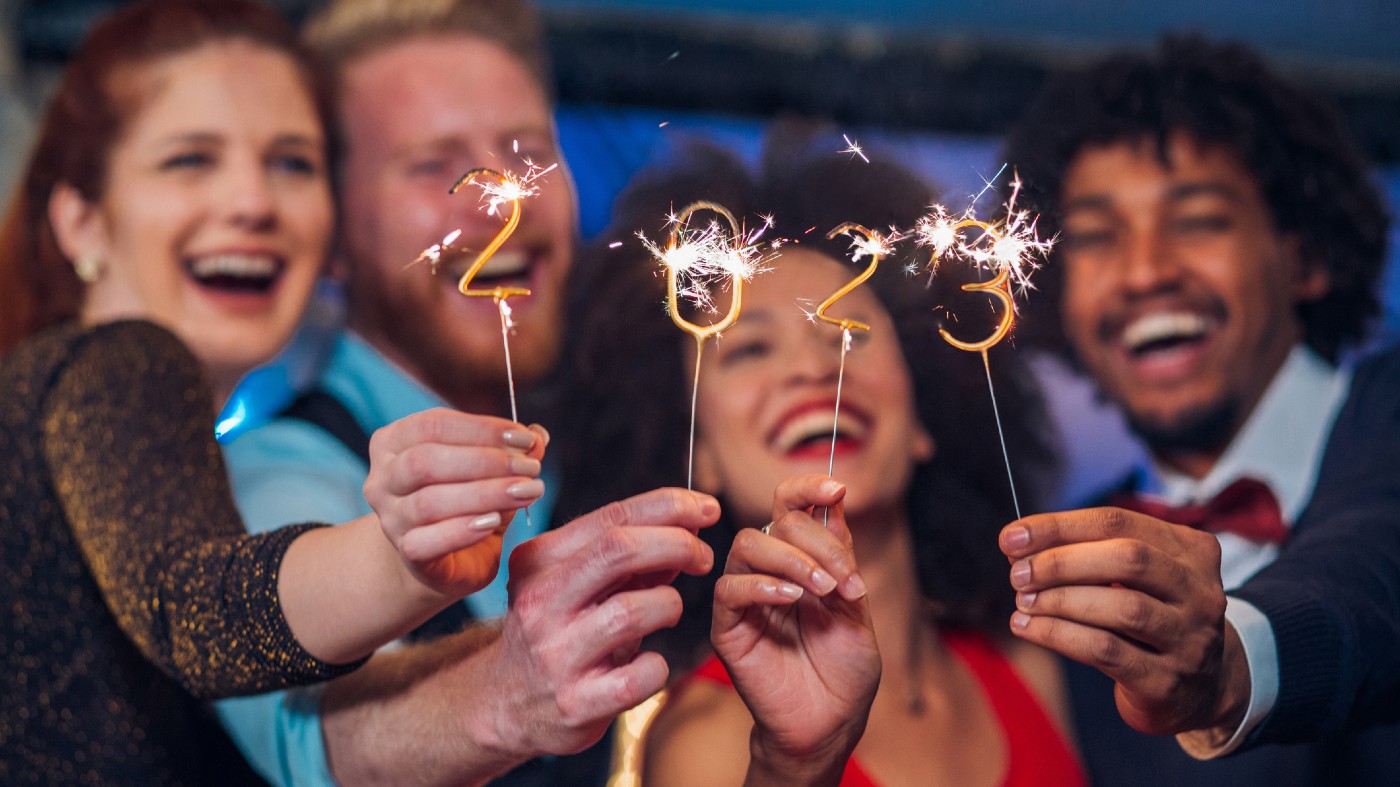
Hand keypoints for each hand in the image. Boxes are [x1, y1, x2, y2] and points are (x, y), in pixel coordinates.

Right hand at [365, 408, 546, 597]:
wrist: (446, 558)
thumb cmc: (467, 501)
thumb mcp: (491, 470)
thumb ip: (511, 450)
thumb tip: (538, 435)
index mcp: (394, 443)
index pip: (432, 425)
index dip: (482, 428)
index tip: (526, 438)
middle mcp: (383, 479)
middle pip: (425, 461)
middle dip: (485, 461)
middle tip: (530, 468)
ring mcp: (390, 519)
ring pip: (429, 502)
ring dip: (484, 494)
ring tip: (525, 492)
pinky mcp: (406, 554)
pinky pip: (427, 541)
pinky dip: (463, 530)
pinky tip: (494, 523)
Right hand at [467, 487, 719, 759]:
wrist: (504, 704)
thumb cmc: (554, 632)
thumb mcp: (575, 584)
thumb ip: (627, 556)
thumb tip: (689, 525)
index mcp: (539, 561)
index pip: (612, 518)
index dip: (669, 507)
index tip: (706, 508)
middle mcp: (540, 602)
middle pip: (620, 550)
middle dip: (677, 544)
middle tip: (703, 558)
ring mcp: (556, 654)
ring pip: (634, 610)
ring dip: (668, 604)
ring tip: (666, 612)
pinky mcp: (576, 703)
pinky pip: (643, 673)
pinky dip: (658, 666)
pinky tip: (647, 665)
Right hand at [714, 475, 878, 782]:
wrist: (832, 723)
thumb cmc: (845, 670)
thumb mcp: (855, 605)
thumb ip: (841, 555)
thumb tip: (834, 497)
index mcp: (800, 558)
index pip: (789, 505)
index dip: (807, 488)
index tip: (837, 488)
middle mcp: (769, 570)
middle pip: (773, 521)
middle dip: (816, 543)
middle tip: (844, 581)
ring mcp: (746, 597)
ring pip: (747, 545)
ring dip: (791, 560)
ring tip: (823, 592)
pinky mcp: (727, 626)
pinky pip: (729, 589)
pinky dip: (762, 585)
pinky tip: (792, 600)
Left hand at [999, 507, 1248, 734]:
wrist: (1201, 690)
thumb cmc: (1151, 619)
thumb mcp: (1137, 578)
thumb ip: (1089, 553)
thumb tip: (1019, 543)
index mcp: (1192, 550)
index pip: (1118, 522)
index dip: (1059, 526)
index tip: (1011, 536)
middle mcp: (1200, 591)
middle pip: (1128, 558)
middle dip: (1061, 562)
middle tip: (1018, 573)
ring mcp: (1191, 639)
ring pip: (1122, 607)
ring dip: (1059, 600)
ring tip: (1022, 601)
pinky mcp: (1168, 681)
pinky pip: (1107, 650)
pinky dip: (1059, 635)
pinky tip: (1028, 627)